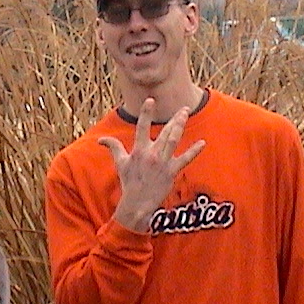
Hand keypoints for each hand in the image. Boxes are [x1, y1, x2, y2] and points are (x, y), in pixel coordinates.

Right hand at [99, 98, 205, 231]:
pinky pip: (185, 159)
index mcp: (139, 150)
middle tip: (184, 108)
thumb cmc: (129, 182)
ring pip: (174, 140)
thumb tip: (100, 140)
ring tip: (186, 114)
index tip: (151, 100)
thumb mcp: (120, 163)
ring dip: (181, 126)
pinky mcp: (172, 171)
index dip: (146, 113)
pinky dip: (194, 151)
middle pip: (165, 131)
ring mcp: (163, 162)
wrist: (137, 203)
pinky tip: (202, 143)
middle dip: (175, 118)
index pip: (142, 127)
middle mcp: (151, 154)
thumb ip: (113, 147)